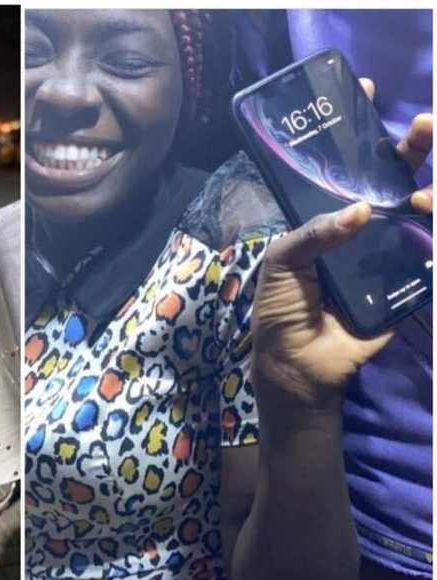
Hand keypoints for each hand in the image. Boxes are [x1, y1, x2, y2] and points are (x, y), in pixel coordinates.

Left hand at [250, 78, 431, 417]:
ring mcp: (387, 251)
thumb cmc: (281, 311)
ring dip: (428, 191)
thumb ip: (314, 232)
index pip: (344, 166)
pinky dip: (436, 238)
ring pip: (419, 208)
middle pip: (391, 176)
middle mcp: (360, 227)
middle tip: (421, 124)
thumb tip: (362, 209)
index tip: (363, 90)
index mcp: (326, 218)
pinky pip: (429, 254)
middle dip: (408, 147)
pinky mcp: (407, 280)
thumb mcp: (282, 263)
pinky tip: (431, 220)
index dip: (356, 131)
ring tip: (421, 196)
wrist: (299, 365)